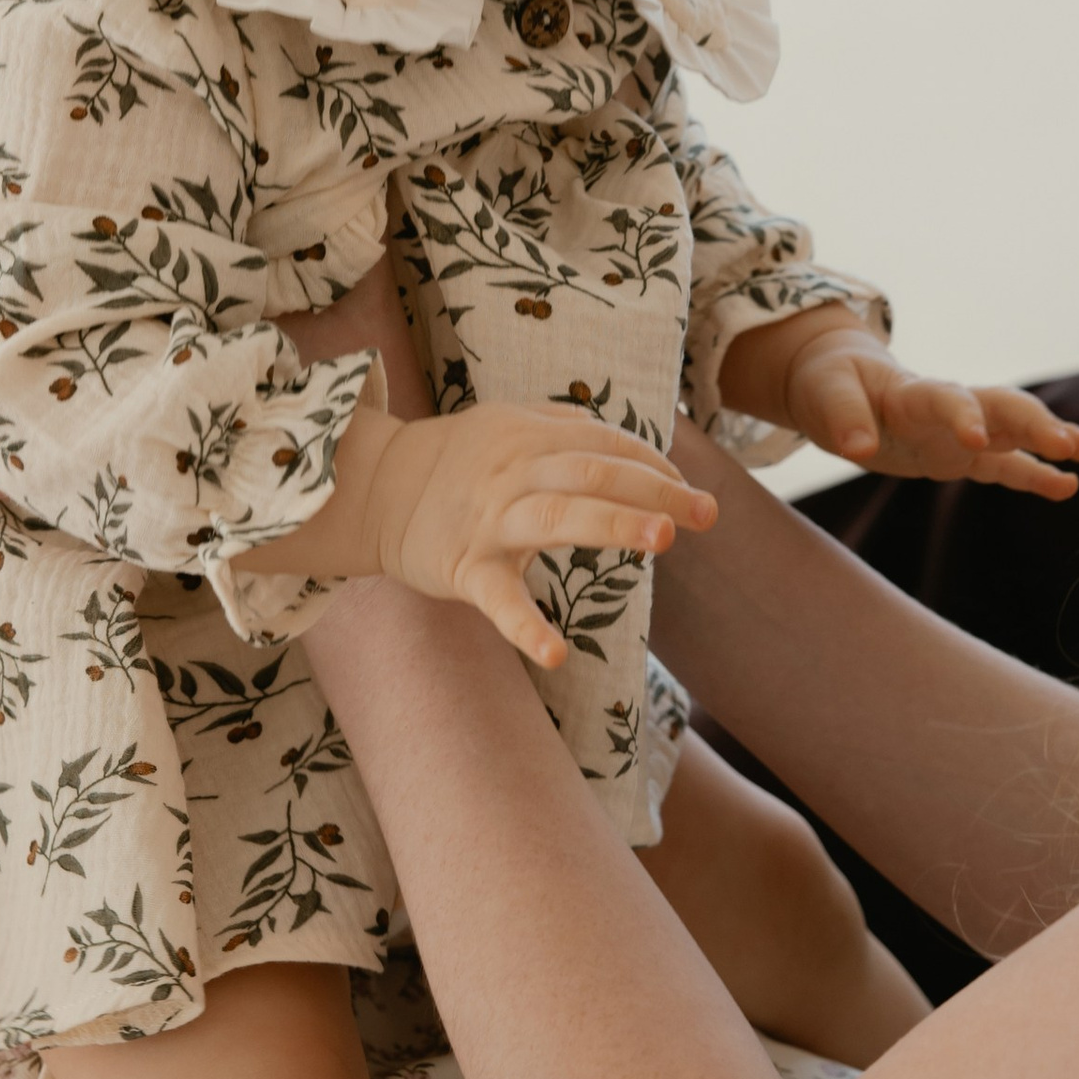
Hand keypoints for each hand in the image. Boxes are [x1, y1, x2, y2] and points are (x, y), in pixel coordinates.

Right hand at [359, 406, 715, 671]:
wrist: (373, 488)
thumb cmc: (455, 460)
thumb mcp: (506, 423)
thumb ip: (565, 427)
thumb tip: (632, 446)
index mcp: (530, 436)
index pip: (606, 447)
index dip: (653, 467)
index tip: (687, 492)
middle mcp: (513, 473)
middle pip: (593, 475)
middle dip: (654, 492)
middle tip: (705, 513)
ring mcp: (488, 521)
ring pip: (557, 517)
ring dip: (613, 525)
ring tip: (663, 539)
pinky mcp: (463, 569)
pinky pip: (497, 599)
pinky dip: (525, 628)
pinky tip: (556, 655)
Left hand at [776, 323, 1078, 497]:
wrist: (838, 382)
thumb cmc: (829, 384)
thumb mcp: (824, 396)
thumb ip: (844, 419)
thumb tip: (862, 448)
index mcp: (914, 391)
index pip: (947, 398)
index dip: (963, 414)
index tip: (976, 439)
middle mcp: (948, 406)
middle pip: (1001, 407)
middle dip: (1035, 424)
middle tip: (1071, 444)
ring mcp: (960, 429)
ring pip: (1014, 431)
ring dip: (1052, 439)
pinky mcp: (960, 453)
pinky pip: (1003, 465)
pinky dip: (1033, 475)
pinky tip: (1067, 486)